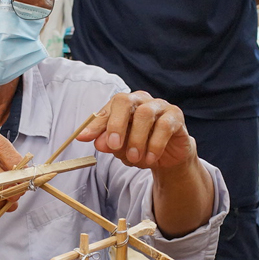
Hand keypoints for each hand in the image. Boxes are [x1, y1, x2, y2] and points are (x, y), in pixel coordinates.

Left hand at [79, 92, 194, 169]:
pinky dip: (155, 144)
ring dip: (137, 139)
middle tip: (113, 146)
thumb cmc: (141, 147)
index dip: (94, 125)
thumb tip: (98, 143)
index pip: (106, 110)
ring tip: (134, 158)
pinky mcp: (175, 116)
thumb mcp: (121, 149)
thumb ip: (110, 143)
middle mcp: (140, 100)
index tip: (83, 138)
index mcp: (123, 106)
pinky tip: (151, 158)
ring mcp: (159, 106)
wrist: (168, 156)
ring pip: (145, 114)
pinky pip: (165, 126)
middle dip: (116, 124)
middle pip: (124, 101)